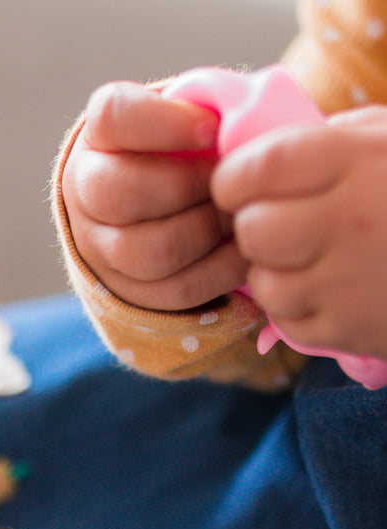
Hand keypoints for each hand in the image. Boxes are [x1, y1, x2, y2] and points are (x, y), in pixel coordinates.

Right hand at [63, 81, 248, 310]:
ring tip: (236, 212)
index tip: (213, 128)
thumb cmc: (186, 146)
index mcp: (99, 134)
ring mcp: (98, 246)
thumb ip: (209, 106)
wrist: (159, 202)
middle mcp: (84, 190)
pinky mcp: (127, 289)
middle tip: (229, 179)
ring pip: (147, 251)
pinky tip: (242, 247)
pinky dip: (220, 268)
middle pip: (120, 193)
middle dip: (188, 186)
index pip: (114, 117)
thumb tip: (245, 125)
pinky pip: (176, 288)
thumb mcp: (189, 113)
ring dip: (206, 230)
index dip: (165, 124)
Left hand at [212, 106, 386, 359]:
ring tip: (318, 257)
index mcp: (352, 160)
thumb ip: (328, 140)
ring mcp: (347, 282)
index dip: (235, 179)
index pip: (248, 171)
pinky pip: (287, 321)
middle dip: (256, 227)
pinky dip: (299, 308)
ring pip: (264, 282)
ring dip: (278, 271)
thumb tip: (256, 151)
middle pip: (250, 231)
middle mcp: (346, 221)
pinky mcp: (349, 329)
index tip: (248, 185)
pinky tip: (334, 288)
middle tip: (284, 224)